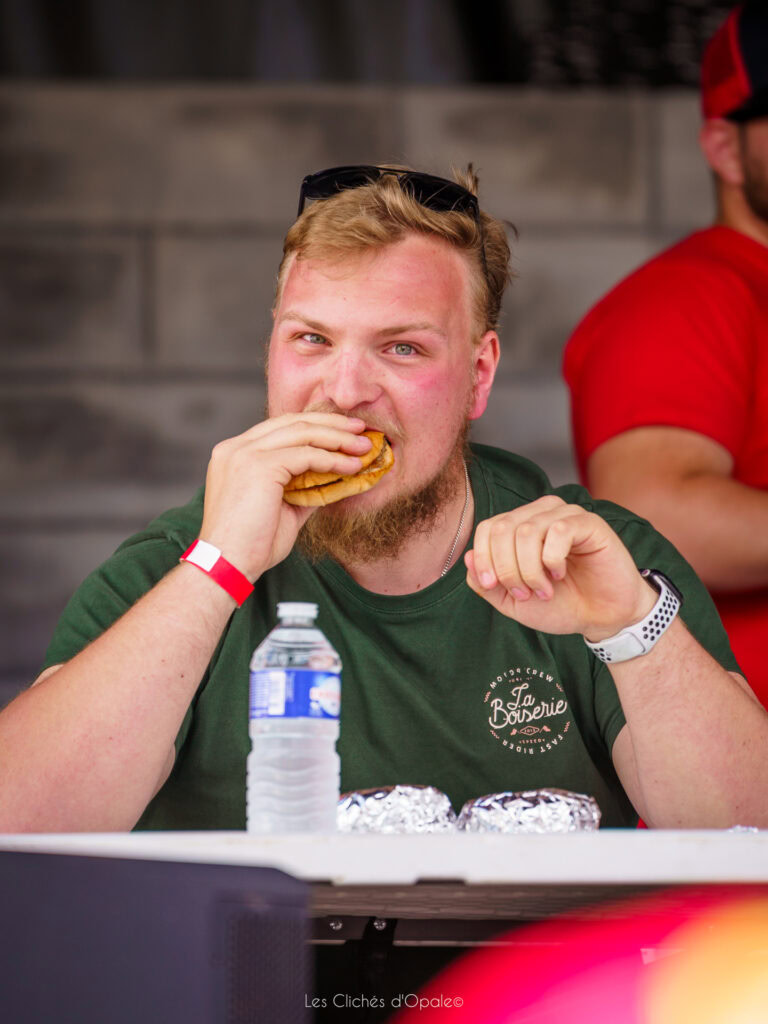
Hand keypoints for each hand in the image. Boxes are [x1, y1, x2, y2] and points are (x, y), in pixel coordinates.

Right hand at [199, 413, 371, 579]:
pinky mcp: (258, 465)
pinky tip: (352, 466)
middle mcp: (236, 447)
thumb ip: (304, 488)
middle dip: (332, 423)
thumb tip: (335, 477)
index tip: (345, 431)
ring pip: (302, 432)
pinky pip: (306, 455)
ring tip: (365, 446)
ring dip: (338, 438)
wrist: (228, 565)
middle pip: (293, 421)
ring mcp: (245, 453)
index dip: (316, 425)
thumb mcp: (283, 508)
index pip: (281, 427)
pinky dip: (333, 459)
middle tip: (361, 429)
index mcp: (235, 453)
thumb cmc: (252, 545)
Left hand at [464, 496, 655, 639]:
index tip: (494, 587)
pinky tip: (559, 574)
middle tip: (524, 593)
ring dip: (530, 569)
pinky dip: (552, 560)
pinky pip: (559, 531)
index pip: (488, 528)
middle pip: (503, 528)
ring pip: (527, 530)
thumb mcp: (511, 602)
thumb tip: (467, 558)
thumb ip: (486, 583)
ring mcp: (565, 515)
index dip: (483, 558)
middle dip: (507, 568)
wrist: (602, 617)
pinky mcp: (589, 523)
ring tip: (543, 589)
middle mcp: (540, 514)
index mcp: (520, 527)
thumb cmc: (560, 605)